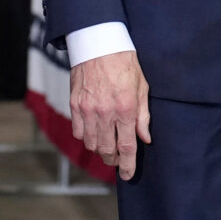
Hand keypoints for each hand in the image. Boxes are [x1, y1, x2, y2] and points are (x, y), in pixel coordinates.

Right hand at [70, 50, 151, 180]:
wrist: (98, 43)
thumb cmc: (124, 62)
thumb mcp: (142, 87)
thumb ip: (143, 116)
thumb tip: (145, 138)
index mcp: (126, 108)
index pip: (127, 146)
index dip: (128, 165)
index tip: (128, 175)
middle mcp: (105, 112)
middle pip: (107, 150)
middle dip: (113, 159)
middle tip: (118, 159)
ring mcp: (87, 109)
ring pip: (91, 144)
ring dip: (100, 149)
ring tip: (107, 146)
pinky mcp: (75, 105)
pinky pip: (78, 132)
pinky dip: (86, 137)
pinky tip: (94, 132)